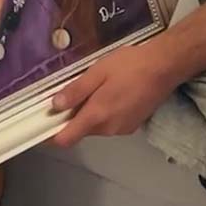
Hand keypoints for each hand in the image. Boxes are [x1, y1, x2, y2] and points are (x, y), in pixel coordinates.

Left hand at [51, 35, 177, 147]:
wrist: (164, 67)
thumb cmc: (130, 66)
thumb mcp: (98, 72)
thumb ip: (76, 90)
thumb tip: (55, 106)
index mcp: (97, 116)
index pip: (66, 139)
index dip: (50, 134)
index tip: (41, 123)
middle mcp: (109, 129)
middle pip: (81, 131)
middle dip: (73, 116)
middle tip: (71, 91)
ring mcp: (122, 129)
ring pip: (96, 126)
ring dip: (90, 113)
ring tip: (95, 86)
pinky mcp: (132, 125)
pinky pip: (110, 123)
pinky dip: (104, 112)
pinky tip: (111, 92)